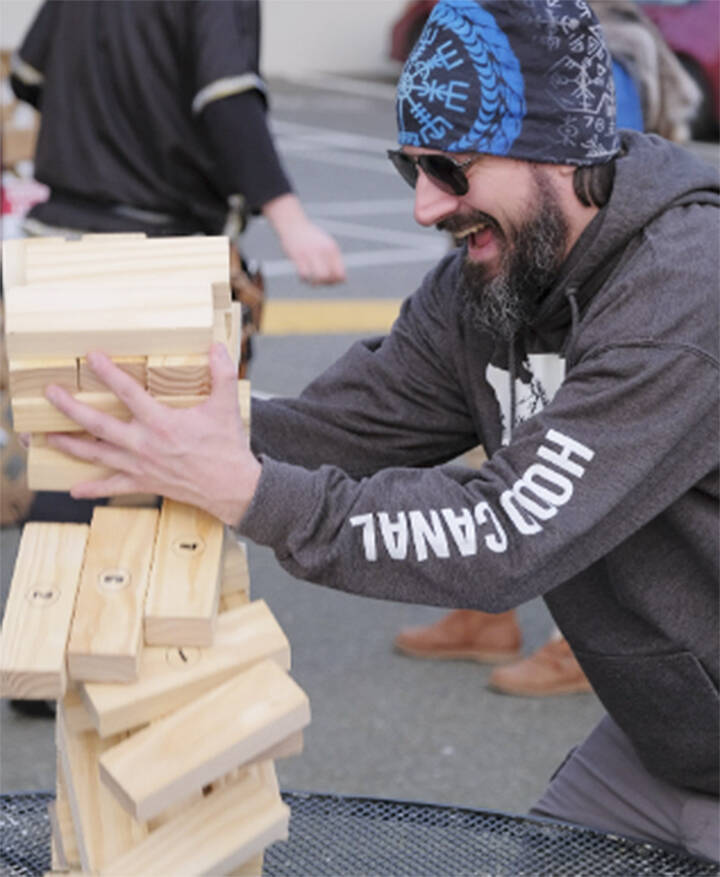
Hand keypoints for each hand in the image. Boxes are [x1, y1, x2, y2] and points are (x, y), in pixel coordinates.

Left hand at [44, 344, 260, 525]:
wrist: (231, 487)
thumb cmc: (227, 447)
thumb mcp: (226, 406)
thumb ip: (221, 375)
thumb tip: (217, 347)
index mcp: (162, 422)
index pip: (128, 393)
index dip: (108, 373)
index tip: (92, 356)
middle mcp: (144, 444)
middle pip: (99, 425)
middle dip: (71, 409)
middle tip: (51, 394)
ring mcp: (141, 466)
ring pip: (98, 454)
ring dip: (71, 445)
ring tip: (49, 436)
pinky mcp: (144, 483)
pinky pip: (113, 487)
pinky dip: (93, 489)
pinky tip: (74, 489)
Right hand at [263, 193, 345, 284]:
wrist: (293, 224)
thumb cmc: (311, 238)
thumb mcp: (327, 245)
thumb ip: (335, 260)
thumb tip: (343, 280)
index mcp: (332, 249)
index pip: (340, 273)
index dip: (337, 282)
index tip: (331, 282)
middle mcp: (323, 251)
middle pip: (330, 277)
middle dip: (326, 284)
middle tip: (321, 282)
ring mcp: (310, 253)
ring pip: (318, 278)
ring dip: (315, 284)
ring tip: (312, 281)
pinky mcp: (298, 256)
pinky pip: (304, 275)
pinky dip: (304, 280)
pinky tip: (304, 277)